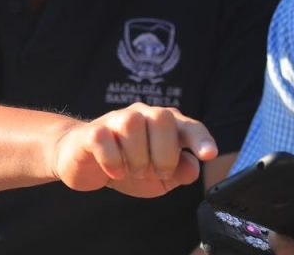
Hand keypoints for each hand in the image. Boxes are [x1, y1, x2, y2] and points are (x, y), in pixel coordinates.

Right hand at [50, 102, 217, 197]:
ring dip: (137, 157)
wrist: (85, 163)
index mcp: (165, 125)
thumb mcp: (160, 178)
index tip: (208, 155)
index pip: (189, 126)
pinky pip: (104, 140)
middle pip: (162, 118)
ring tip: (134, 170)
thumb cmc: (129, 166)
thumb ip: (179, 172)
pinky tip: (114, 171)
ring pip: (133, 124)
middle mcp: (143, 115)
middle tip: (156, 172)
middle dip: (164, 154)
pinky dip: (113, 162)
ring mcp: (116, 120)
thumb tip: (193, 168)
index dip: (200, 139)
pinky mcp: (93, 132)